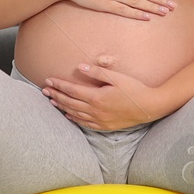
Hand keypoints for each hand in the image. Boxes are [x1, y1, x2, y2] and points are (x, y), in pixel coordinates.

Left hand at [42, 53, 168, 131]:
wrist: (149, 107)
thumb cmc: (134, 89)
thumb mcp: (116, 77)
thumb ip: (97, 72)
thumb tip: (79, 67)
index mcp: (97, 97)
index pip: (72, 90)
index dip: (59, 85)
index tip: (48, 80)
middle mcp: (95, 110)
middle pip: (70, 102)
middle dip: (56, 95)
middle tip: (44, 90)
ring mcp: (100, 120)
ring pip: (75, 114)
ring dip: (62, 107)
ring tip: (52, 101)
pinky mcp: (105, 126)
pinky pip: (85, 123)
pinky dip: (74, 118)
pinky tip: (68, 115)